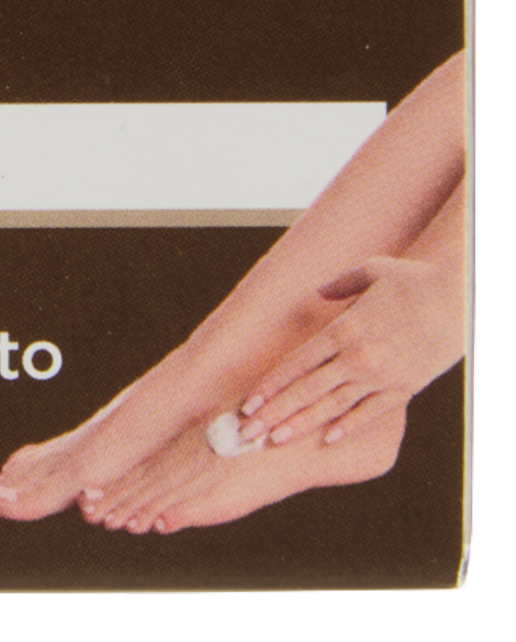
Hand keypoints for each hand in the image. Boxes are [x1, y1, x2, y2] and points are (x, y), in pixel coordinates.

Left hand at [237, 255, 464, 446]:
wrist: (461, 300)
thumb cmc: (415, 280)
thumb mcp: (371, 270)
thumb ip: (339, 283)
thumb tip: (319, 292)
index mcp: (344, 329)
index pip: (297, 363)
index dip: (271, 385)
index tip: (249, 402)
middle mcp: (358, 357)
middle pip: (307, 390)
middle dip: (276, 413)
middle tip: (250, 432)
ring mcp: (382, 377)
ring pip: (334, 406)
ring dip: (303, 424)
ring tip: (276, 440)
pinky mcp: (405, 388)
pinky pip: (372, 413)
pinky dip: (349, 427)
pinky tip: (328, 439)